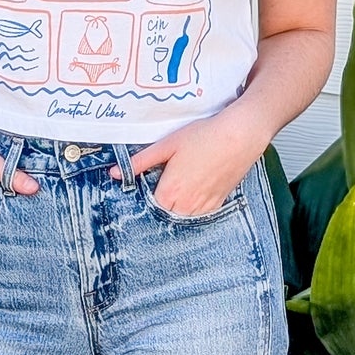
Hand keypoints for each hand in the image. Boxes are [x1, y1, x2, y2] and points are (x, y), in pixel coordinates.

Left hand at [111, 105, 266, 215]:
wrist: (239, 136)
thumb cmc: (204, 136)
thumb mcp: (167, 145)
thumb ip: (140, 161)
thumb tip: (115, 173)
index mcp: (170, 192)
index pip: (148, 209)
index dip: (143, 201)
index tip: (141, 193)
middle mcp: (186, 205)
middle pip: (164, 216)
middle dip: (159, 207)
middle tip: (158, 189)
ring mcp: (204, 207)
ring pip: (182, 218)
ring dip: (176, 210)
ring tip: (176, 191)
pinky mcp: (217, 204)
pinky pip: (199, 215)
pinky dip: (192, 208)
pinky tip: (191, 193)